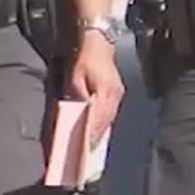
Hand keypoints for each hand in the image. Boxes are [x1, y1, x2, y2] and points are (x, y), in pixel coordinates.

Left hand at [69, 31, 125, 145]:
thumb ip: (78, 96)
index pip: (99, 117)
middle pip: (107, 121)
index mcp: (106, 91)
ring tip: (92, 144)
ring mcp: (118, 94)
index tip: (86, 146)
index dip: (92, 133)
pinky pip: (111, 112)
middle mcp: (115, 95)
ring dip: (101, 130)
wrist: (98, 42)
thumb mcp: (75, 77)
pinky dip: (104, 121)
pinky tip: (97, 128)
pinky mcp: (118, 92)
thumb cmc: (84, 58)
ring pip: (110, 118)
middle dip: (98, 136)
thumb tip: (78, 113)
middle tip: (88, 151)